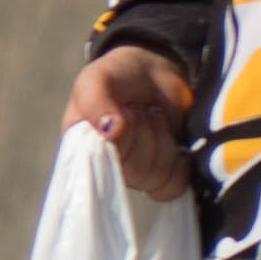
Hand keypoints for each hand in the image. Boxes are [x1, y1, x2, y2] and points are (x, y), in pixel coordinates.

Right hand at [69, 43, 201, 195]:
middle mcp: (106, 169)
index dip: (120, 136)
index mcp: (82, 150)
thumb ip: (96, 102)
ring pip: (156, 176)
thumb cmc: (117, 77)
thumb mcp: (97, 80)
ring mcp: (135, 175)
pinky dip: (179, 163)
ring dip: (162, 138)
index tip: (123, 110)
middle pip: (135, 170)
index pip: (103, 164)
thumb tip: (111, 131)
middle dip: (144, 131)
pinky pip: (173, 187)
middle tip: (138, 109)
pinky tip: (173, 141)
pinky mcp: (163, 178)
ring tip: (153, 117)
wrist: (152, 72)